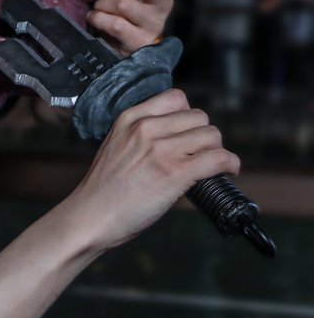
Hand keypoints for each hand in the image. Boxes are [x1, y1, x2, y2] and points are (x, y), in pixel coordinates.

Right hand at [70, 89, 239, 250]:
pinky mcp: (175, 173)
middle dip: (204, 136)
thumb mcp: (115, 148)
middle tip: (201, 154)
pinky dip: (230, 164)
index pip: (176, 98)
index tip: (188, 134)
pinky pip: (218, 158)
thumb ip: (140, 137)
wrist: (88, 219)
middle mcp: (147, 129)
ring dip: (217, 150)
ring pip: (212, 135)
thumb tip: (176, 141)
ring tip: (213, 165)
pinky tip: (228, 171)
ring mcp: (162, 150)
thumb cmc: (101, 193)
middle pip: (198, 117)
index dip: (188, 117)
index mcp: (130, 119)